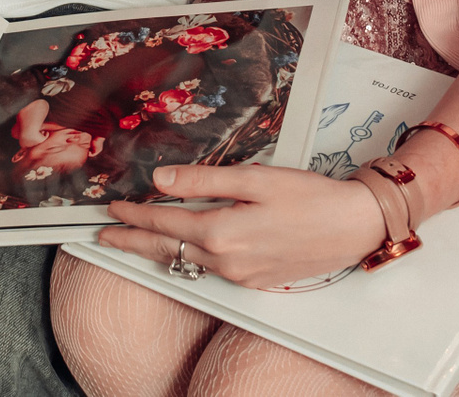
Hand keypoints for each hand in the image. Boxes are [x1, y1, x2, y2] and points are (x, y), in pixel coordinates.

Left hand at [100, 164, 387, 289]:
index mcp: (222, 233)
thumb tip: (161, 179)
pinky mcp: (255, 280)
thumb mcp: (254, 178)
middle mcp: (227, 261)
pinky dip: (188, 256)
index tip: (113, 206)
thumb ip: (203, 180)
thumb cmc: (310, 196)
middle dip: (132, 240)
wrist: (354, 226)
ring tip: (135, 238)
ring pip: (186, 261)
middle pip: (166, 249)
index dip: (135, 213)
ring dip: (158, 248)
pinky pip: (210, 268)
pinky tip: (183, 246)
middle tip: (105, 234)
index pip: (164, 222)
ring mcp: (241, 275)